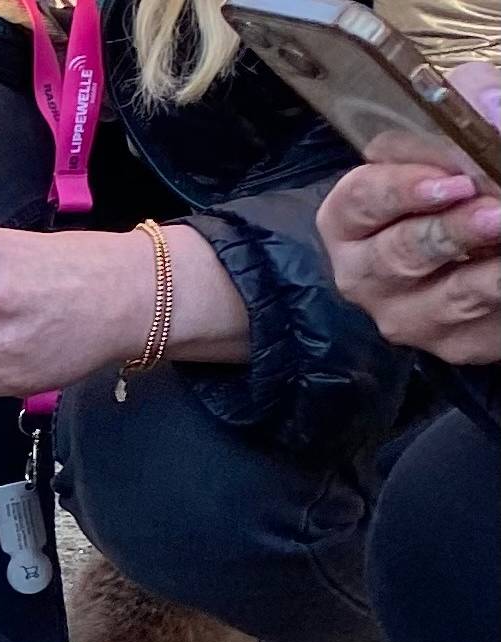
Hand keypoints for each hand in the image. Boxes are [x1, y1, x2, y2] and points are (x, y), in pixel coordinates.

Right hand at [317, 62, 500, 366]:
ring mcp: (411, 314)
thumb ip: (472, 110)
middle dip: (449, 233)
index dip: (400, 191)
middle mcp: (368, 272)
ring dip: (489, 275)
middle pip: (398, 255)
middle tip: (494, 214)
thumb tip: (485, 99)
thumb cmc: (467, 182)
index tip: (450, 181)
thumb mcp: (465, 137)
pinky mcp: (458, 343)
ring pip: (447, 299)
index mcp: (355, 217)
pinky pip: (486, 327)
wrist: (489, 230)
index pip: (359, 201)